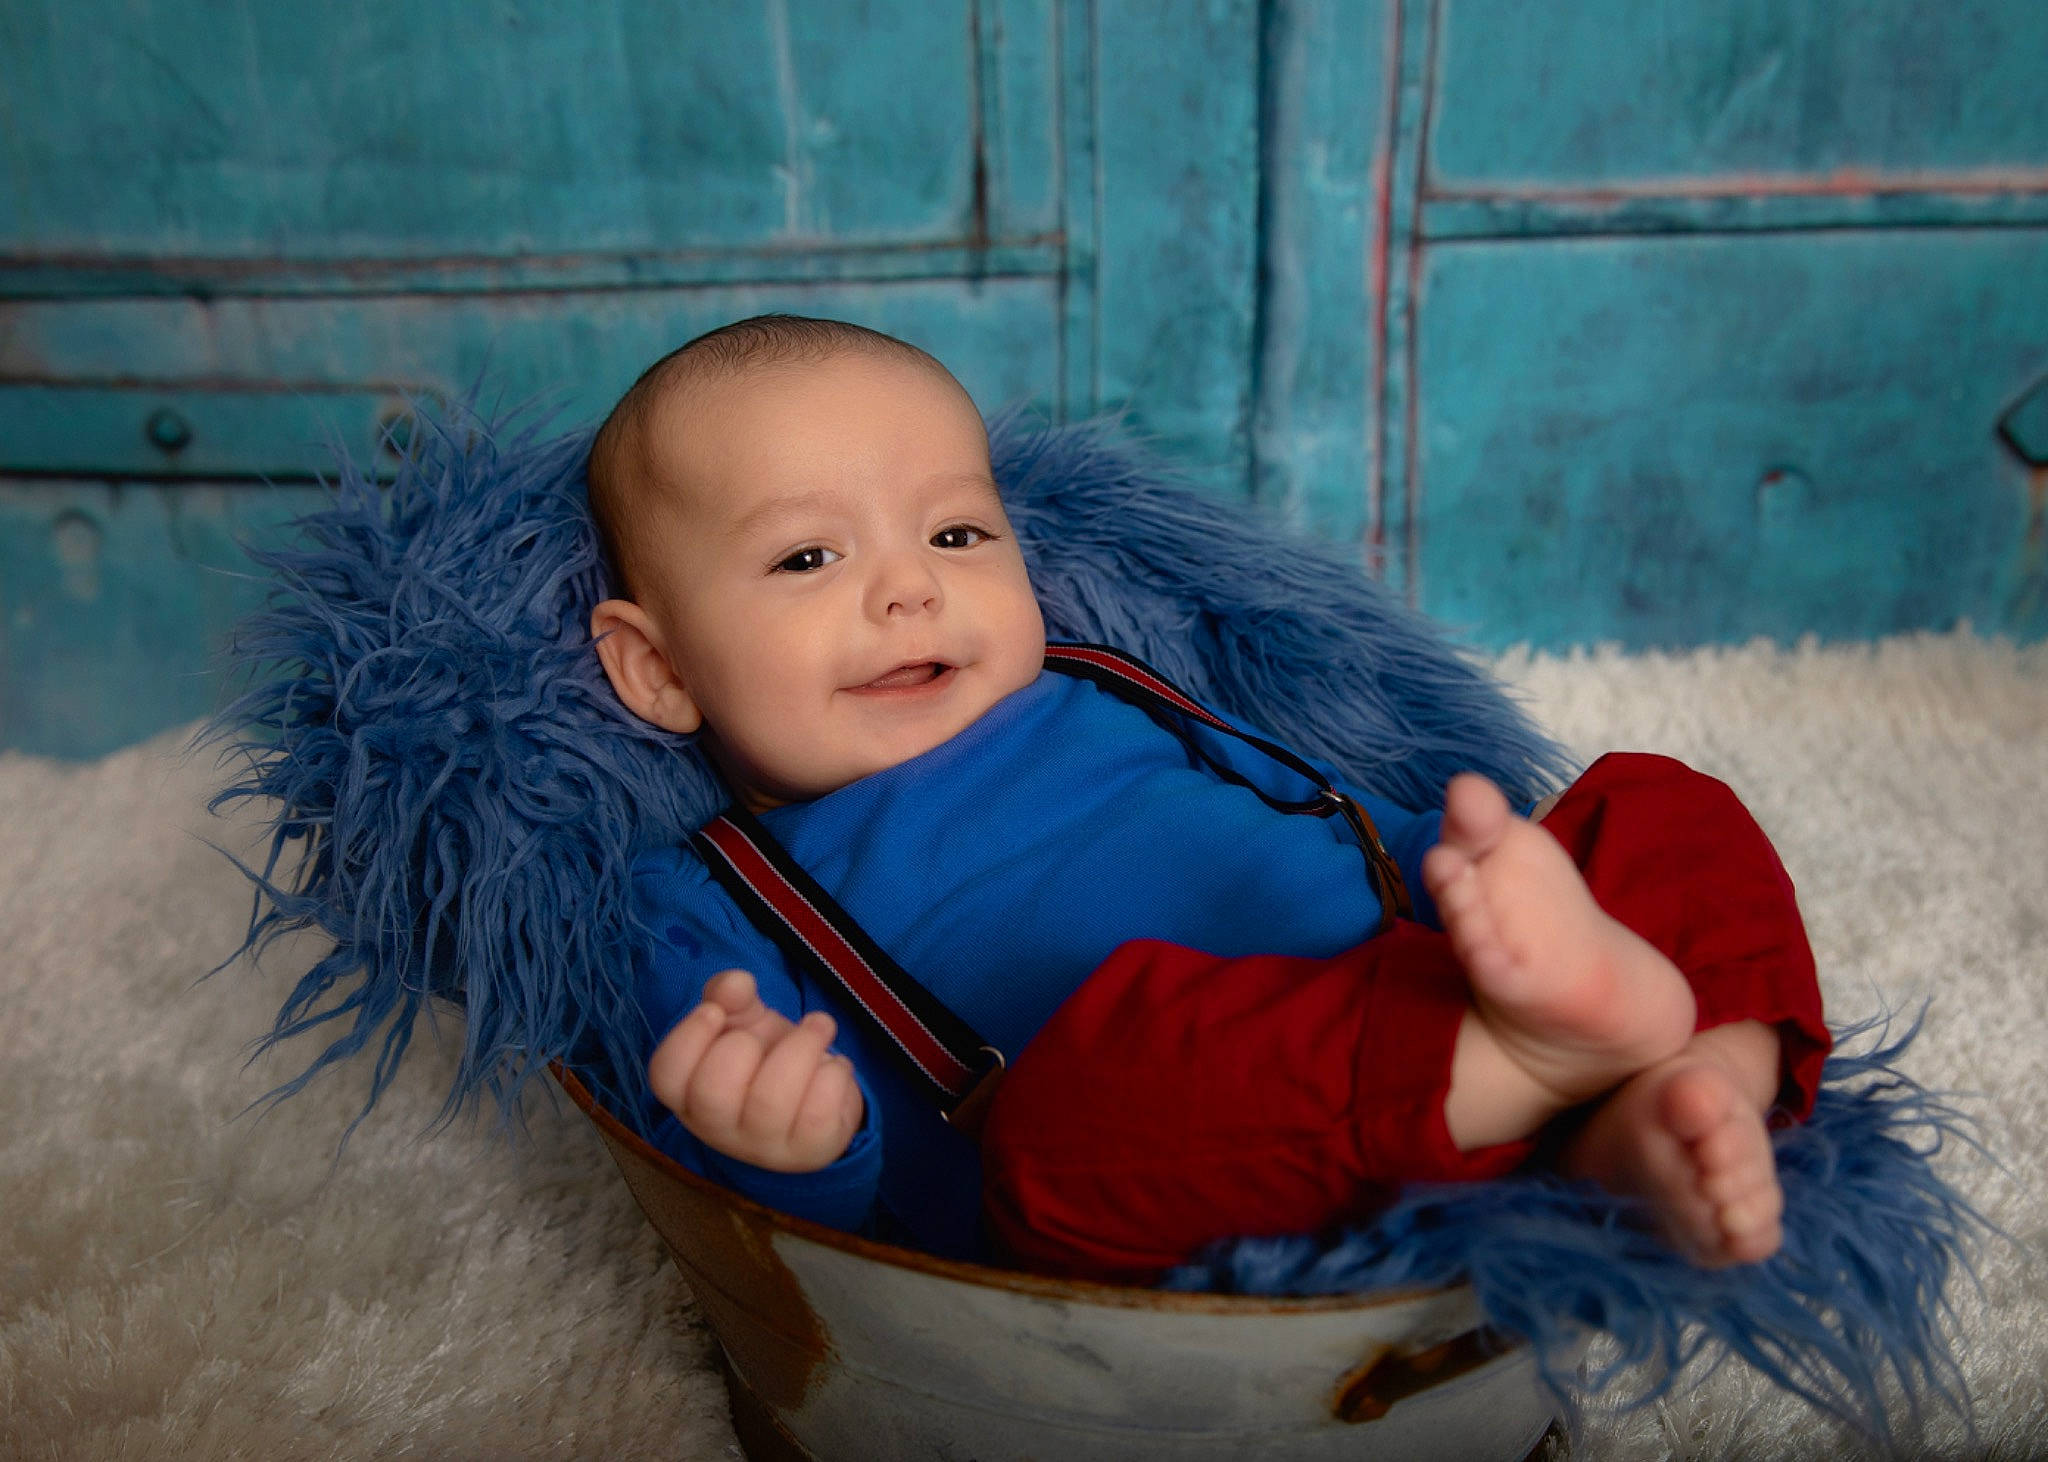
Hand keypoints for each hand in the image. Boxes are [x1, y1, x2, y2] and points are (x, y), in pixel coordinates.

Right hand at [647, 969, 865, 1172]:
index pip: (666, 1076)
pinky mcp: (809, 1152)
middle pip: (713, 1093)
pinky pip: (818, 1114)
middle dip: (743, 1046)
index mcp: (690, 1095)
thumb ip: (730, 996)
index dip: (687, 1037)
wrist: (819, 1097)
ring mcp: (764, 1147)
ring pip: (771, 1102)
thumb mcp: (743, 1020)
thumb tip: (736, 983)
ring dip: (802, 1047)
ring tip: (819, 1025)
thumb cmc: (767, 1057)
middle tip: (766, 1033)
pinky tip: (834, 1065)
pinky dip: (833, 1074)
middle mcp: (719, 1129)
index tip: (715, 1011)